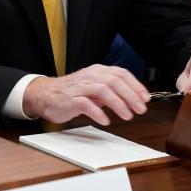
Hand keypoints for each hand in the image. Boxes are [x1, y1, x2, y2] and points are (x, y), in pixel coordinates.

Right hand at [23, 65, 149, 126]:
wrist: (45, 95)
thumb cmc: (71, 92)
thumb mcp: (93, 87)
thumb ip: (111, 91)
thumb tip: (133, 98)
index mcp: (97, 71)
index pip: (120, 73)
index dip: (135, 85)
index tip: (145, 98)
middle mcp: (89, 76)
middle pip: (114, 81)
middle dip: (130, 95)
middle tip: (140, 109)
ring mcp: (80, 87)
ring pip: (103, 90)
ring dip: (118, 103)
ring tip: (128, 115)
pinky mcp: (70, 99)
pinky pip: (86, 104)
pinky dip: (98, 112)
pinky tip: (105, 120)